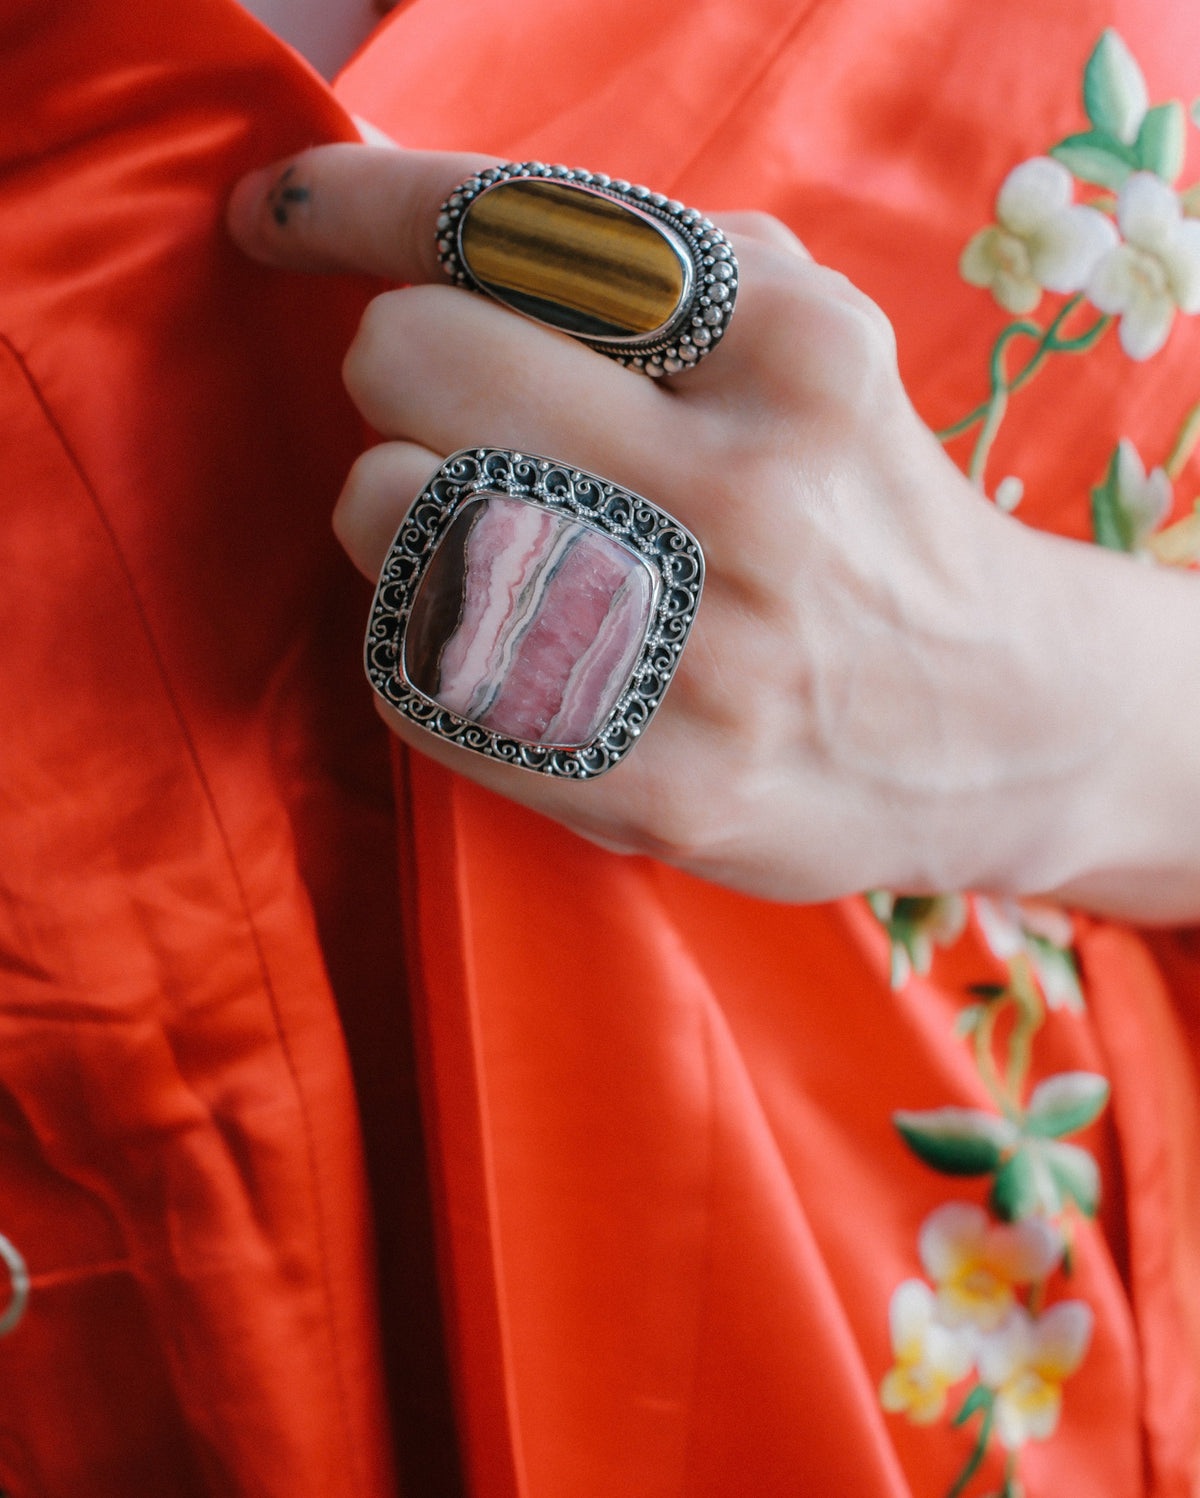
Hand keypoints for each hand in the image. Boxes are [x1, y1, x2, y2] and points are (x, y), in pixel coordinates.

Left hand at [229, 145, 1199, 917]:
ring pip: (390, 514)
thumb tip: (406, 203)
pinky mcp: (656, 786)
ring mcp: (701, 654)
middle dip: (406, 374)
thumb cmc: (862, 507)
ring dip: (402, 512)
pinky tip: (497, 636)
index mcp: (792, 344)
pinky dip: (420, 637)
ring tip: (490, 534)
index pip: (513, 224)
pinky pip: (415, 673)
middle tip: (464, 419)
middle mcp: (747, 491)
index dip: (359, 205)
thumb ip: (642, 260)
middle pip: (411, 358)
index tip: (281, 218)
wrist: (995, 720)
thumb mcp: (810, 338)